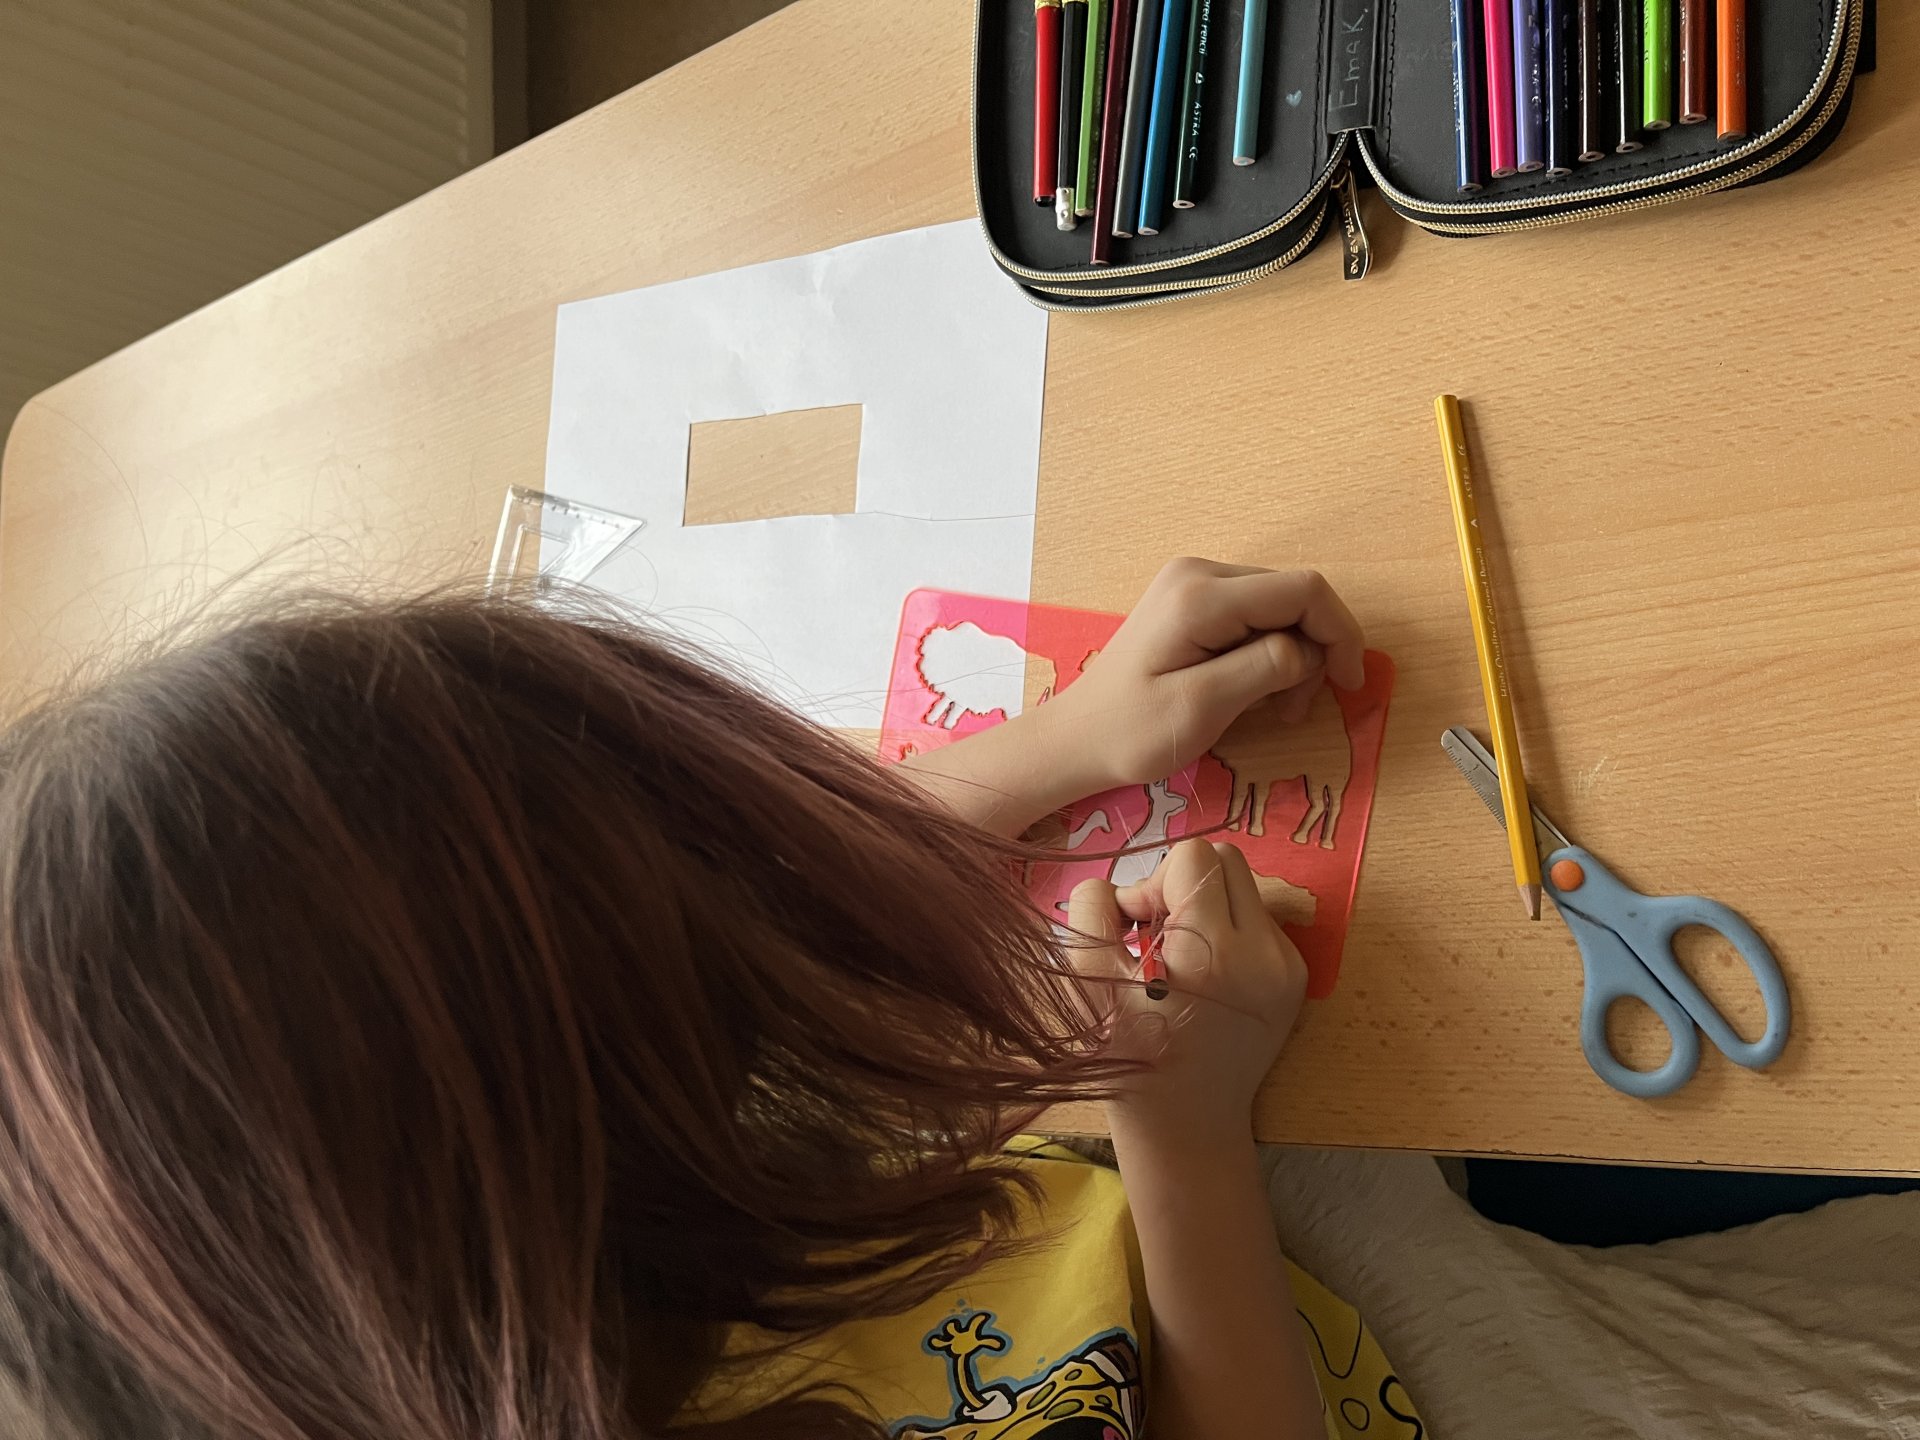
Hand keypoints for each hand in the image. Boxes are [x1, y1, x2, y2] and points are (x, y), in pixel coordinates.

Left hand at [1043, 557, 1365, 792]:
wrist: (1077, 739)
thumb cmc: (1131, 732)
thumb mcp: (1203, 707)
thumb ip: (1264, 668)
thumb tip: (1310, 650)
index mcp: (1201, 596)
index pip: (1304, 590)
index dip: (1340, 633)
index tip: (1348, 685)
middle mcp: (1200, 574)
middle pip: (1294, 597)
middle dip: (1313, 652)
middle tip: (1295, 711)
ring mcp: (1194, 585)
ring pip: (1279, 609)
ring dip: (1292, 658)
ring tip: (1272, 709)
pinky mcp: (1193, 602)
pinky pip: (1255, 618)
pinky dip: (1268, 655)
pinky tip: (1252, 691)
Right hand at [1066, 838, 1308, 1149]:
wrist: (1186, 1125)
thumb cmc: (1127, 1058)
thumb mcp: (1086, 982)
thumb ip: (1093, 910)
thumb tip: (1121, 885)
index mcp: (1213, 952)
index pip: (1193, 856)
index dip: (1153, 881)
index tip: (1136, 927)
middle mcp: (1264, 953)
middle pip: (1226, 858)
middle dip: (1182, 882)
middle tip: (1155, 932)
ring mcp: (1287, 966)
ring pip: (1244, 886)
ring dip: (1204, 904)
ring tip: (1177, 956)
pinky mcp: (1295, 978)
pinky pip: (1257, 920)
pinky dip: (1225, 930)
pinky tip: (1203, 975)